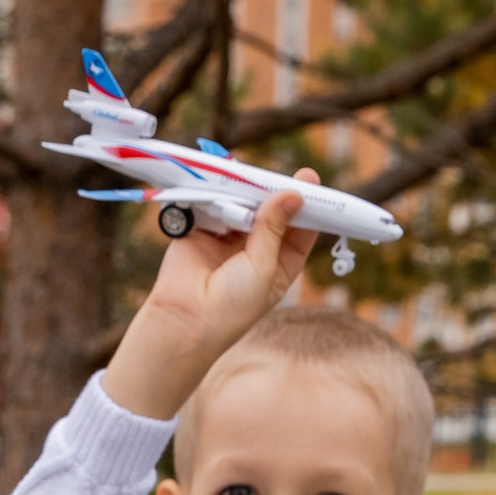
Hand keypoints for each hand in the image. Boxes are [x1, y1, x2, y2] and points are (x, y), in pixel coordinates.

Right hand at [102, 185, 318, 423]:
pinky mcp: (204, 226)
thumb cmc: (232, 305)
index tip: (311, 182)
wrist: (184, 318)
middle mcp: (257, 249)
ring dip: (251, 191)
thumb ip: (274, 228)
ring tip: (257, 180)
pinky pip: (217, 200)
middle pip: (274, 211)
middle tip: (289, 176)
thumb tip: (292, 193)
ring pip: (246, 203)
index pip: (300, 230)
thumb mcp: (263, 267)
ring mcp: (230, 236)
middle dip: (279, 193)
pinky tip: (230, 183)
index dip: (308, 207)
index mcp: (279, 265)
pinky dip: (222, 191)